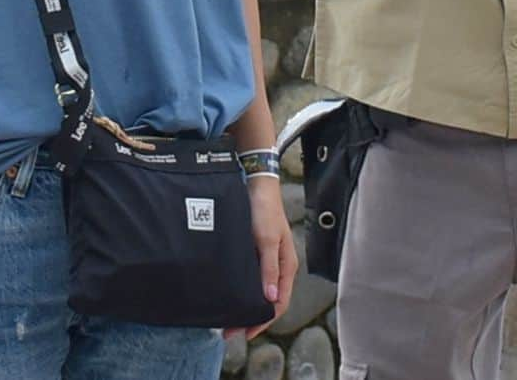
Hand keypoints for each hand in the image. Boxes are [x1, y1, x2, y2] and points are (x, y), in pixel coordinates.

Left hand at [227, 178, 297, 342]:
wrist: (256, 183)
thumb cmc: (264, 209)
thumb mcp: (266, 239)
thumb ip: (269, 268)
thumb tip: (270, 299)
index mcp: (287, 266)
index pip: (278, 303)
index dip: (263, 321)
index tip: (245, 333)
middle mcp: (279, 265)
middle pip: (269, 300)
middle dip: (253, 318)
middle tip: (230, 330)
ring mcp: (269, 258)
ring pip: (260, 290)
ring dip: (248, 304)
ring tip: (229, 316)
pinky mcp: (257, 250)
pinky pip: (253, 277)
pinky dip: (244, 288)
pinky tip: (231, 292)